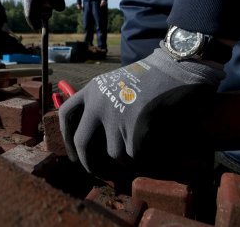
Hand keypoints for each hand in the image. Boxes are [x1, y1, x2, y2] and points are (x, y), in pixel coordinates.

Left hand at [58, 45, 225, 173]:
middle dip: (87, 162)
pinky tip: (151, 143)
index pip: (66, 114)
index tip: (72, 151)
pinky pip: (134, 153)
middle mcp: (98, 104)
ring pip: (113, 153)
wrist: (173, 69)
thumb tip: (92, 132)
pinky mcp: (134, 128)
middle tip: (93, 170)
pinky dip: (142, 154)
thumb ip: (99, 102)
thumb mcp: (115, 82)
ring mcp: (115, 117)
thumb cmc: (148, 76)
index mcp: (92, 90)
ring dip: (125, 158)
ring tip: (137, 149)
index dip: (66, 136)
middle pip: (82, 142)